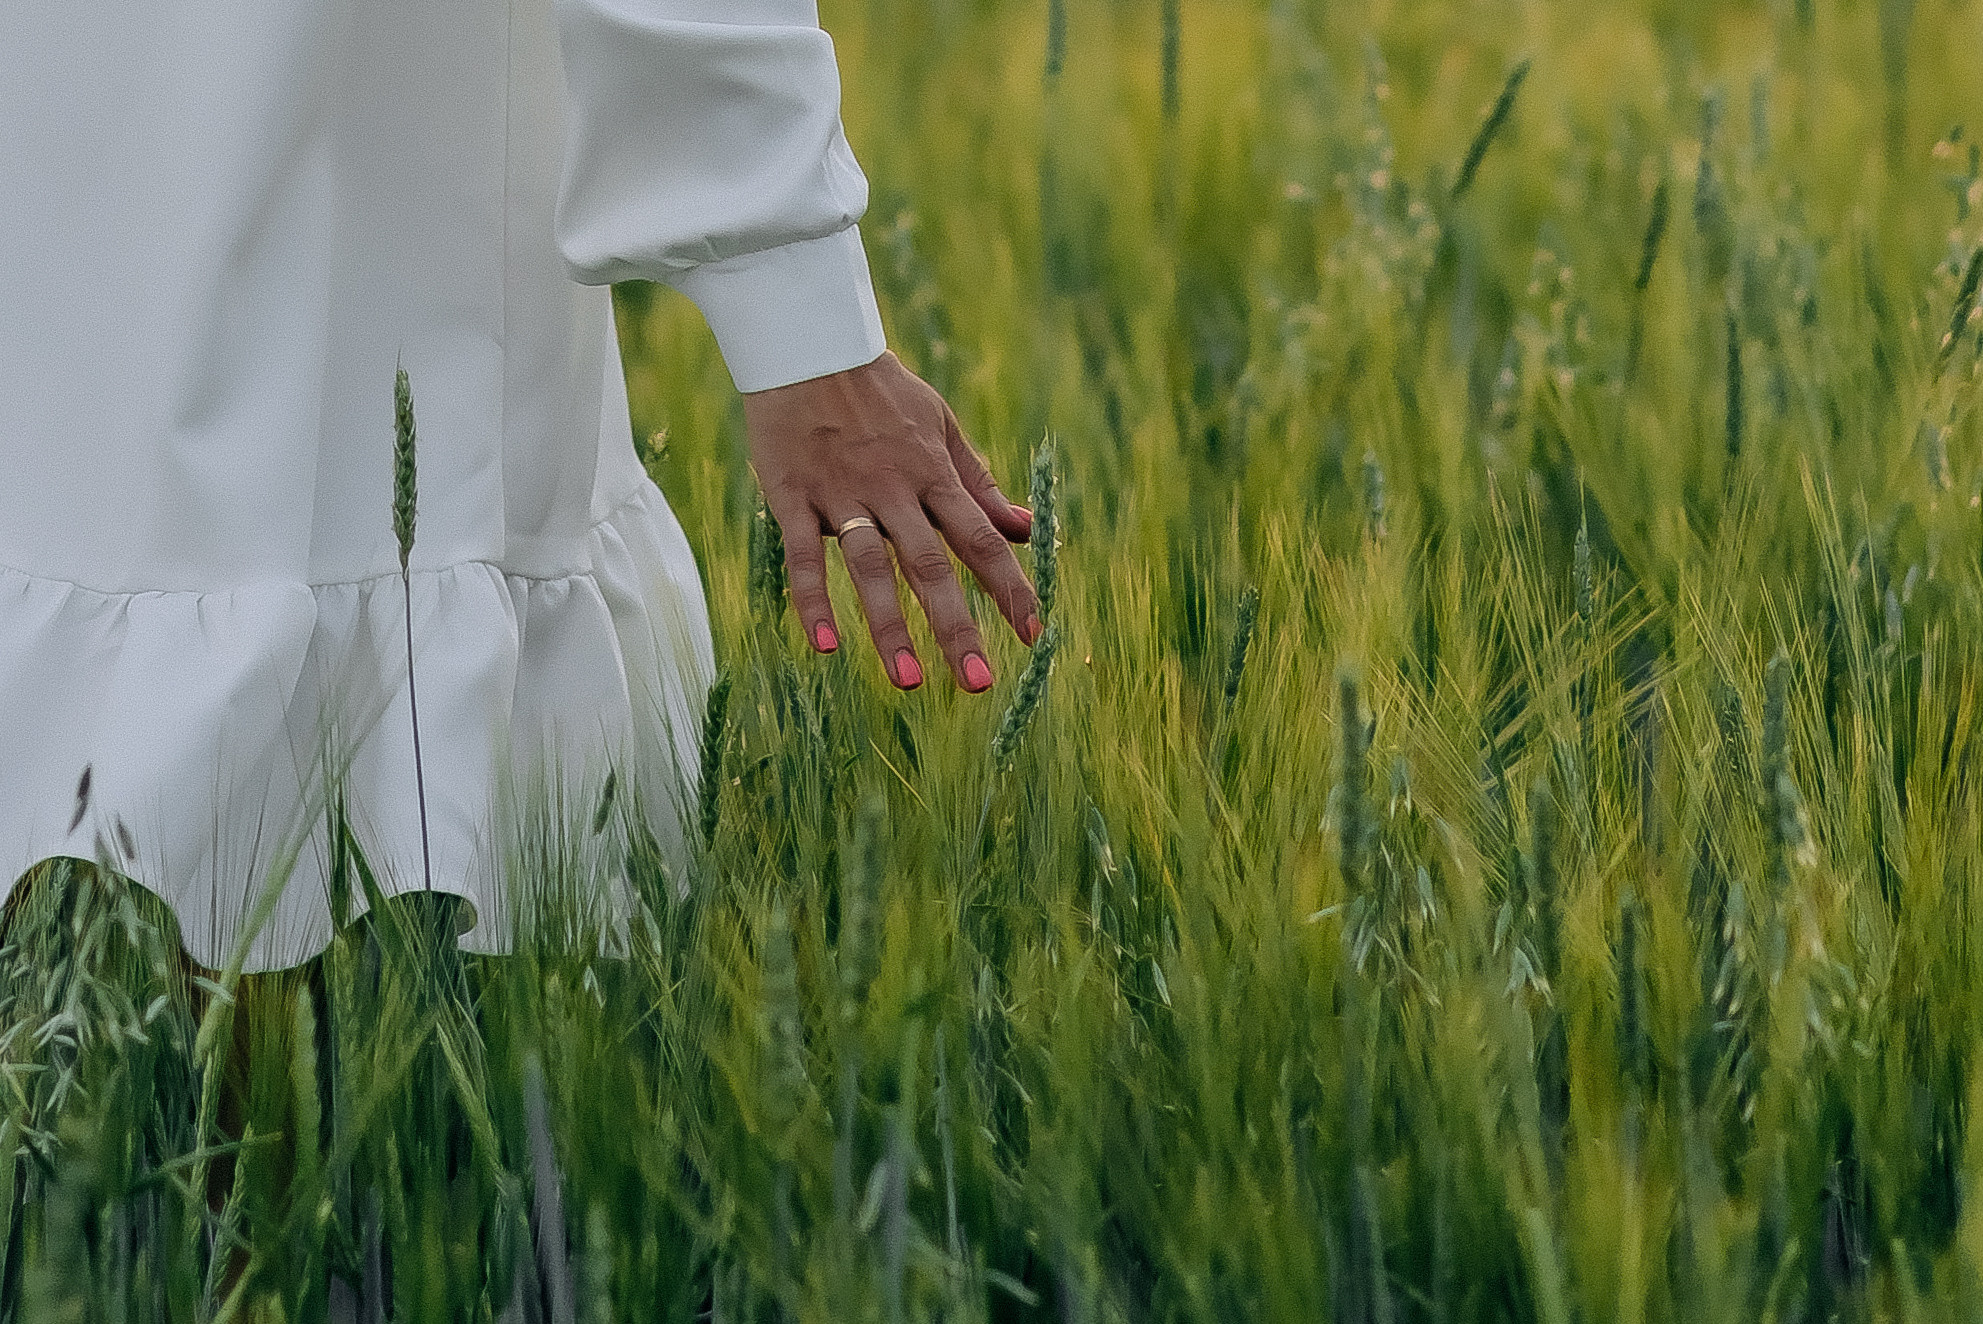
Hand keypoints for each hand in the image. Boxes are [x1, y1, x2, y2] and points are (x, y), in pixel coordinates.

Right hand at [743, 351, 1041, 692]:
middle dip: (956, 625)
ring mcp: (842, 494)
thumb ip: (981, 483)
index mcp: (933, 473)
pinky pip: (804, 556)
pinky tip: (826, 646)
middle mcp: (893, 488)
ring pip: (870, 567)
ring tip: (908, 681)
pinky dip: (813, 601)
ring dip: (889, 626)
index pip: (981, 538)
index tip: (1034, 633)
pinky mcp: (793, 496)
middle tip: (979, 683)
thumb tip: (1030, 528)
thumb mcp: (942, 426)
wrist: (806, 342)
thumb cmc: (879, 391)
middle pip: (930, 565)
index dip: (1009, 587)